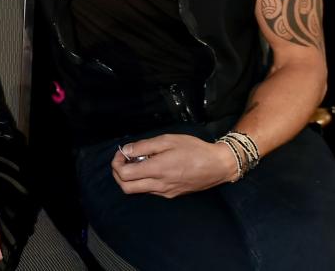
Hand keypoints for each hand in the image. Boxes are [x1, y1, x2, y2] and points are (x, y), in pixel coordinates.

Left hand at [111, 134, 238, 198]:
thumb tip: (126, 150)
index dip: (116, 163)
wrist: (218, 165)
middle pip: (126, 188)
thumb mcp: (168, 140)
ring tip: (138, 162)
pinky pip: (150, 190)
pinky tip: (151, 168)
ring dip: (130, 178)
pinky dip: (143, 180)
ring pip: (137, 190)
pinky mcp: (172, 195)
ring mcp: (165, 192)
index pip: (124, 174)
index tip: (121, 153)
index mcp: (157, 170)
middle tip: (122, 160)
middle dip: (118, 174)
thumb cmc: (194, 149)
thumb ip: (144, 146)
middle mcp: (159, 186)